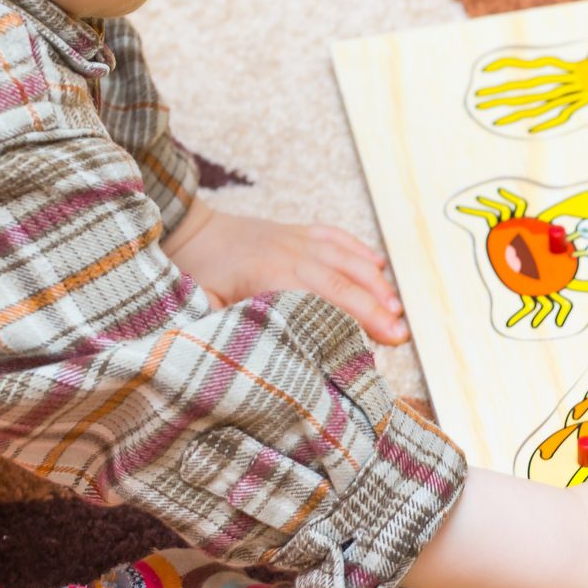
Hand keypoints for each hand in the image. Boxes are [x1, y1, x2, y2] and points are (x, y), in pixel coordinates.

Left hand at [163, 199, 408, 343]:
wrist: (186, 229)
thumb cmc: (194, 273)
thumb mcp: (206, 308)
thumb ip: (237, 328)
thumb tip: (267, 358)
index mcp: (267, 274)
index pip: (322, 300)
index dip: (354, 320)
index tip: (379, 342)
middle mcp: (290, 252)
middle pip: (342, 281)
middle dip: (376, 307)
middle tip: (401, 333)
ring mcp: (295, 238)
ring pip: (346, 257)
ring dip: (375, 281)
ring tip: (397, 307)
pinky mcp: (296, 231)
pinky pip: (336, 237)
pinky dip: (360, 251)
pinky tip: (379, 266)